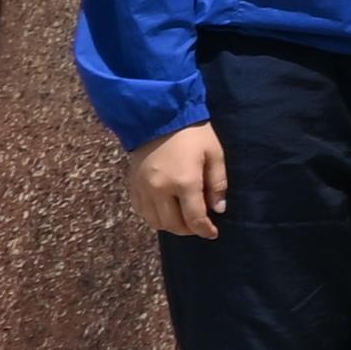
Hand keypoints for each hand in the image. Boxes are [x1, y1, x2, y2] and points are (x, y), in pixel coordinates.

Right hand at [126, 121, 229, 244]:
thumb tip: (218, 209)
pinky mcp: (132, 185)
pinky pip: (141, 211)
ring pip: (155, 221)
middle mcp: (160, 190)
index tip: (213, 233)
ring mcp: (143, 189)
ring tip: (184, 219)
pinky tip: (166, 210)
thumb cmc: (193, 133)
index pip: (194, 218)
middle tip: (200, 225)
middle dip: (189, 230)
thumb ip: (217, 183)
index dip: (205, 230)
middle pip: (173, 224)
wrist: (159, 116)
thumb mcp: (214, 154)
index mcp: (184, 182)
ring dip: (171, 225)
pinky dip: (154, 216)